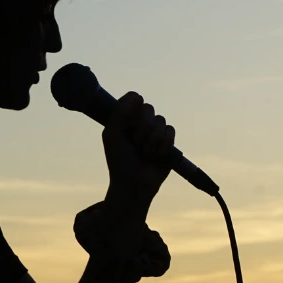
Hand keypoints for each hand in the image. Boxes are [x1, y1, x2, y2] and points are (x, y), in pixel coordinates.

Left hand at [102, 91, 175, 220]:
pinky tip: (158, 155)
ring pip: (161, 120)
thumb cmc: (119, 161)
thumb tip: (139, 97)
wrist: (134, 185)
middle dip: (142, 127)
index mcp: (124, 118)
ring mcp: (154, 132)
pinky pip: (171, 131)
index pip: (133, 98)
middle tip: (135, 143)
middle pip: (148, 108)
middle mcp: (140, 123)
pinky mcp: (168, 142)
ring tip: (146, 153)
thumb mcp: (112, 135)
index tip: (126, 123)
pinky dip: (164, 144)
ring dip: (152, 139)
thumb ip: (120, 113)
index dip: (132, 108)